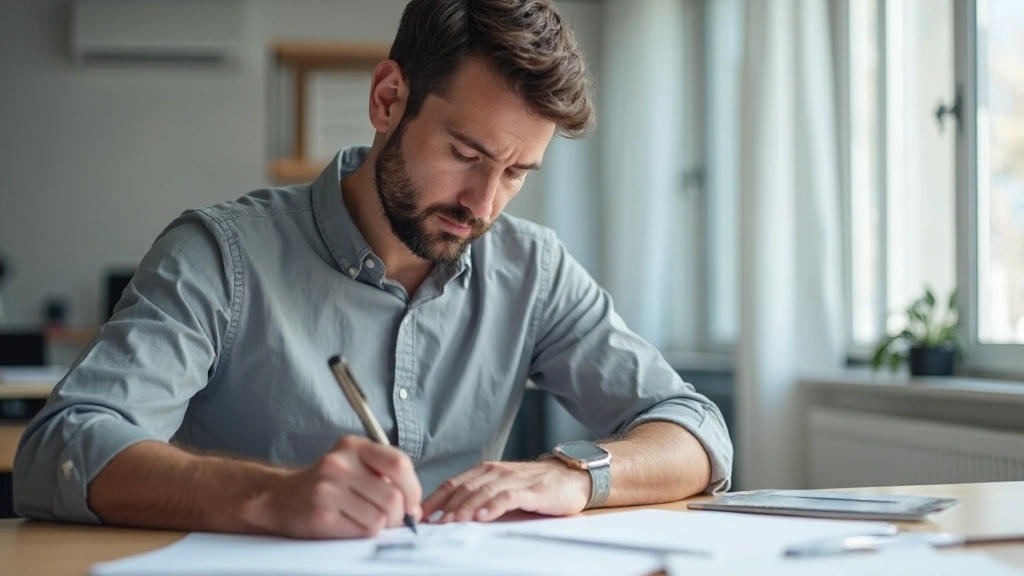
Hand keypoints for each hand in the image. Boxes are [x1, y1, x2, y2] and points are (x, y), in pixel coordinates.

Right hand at [241, 436, 421, 538]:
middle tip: (389, 520)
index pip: (399, 463)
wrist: (279, 498)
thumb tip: (414, 508)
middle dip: (397, 515)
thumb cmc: (326, 484)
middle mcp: (339, 464)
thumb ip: (385, 477)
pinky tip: (350, 526)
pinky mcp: (320, 515)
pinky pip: (362, 531)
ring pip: (379, 518)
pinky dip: (363, 533)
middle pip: (393, 497)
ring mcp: (327, 489)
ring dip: (379, 526)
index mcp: (353, 447)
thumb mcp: (354, 465)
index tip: (411, 503)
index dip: (413, 489)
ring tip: (365, 520)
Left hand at [422, 460, 589, 522]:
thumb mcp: (504, 489)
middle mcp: (497, 472)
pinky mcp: (532, 490)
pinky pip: (509, 497)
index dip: (434, 499)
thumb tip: (450, 517)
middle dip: (445, 507)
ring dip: (464, 508)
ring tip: (451, 522)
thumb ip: (481, 498)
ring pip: (482, 491)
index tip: (418, 515)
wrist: (573, 477)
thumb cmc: (536, 486)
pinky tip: (483, 517)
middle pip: (464, 488)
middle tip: (431, 524)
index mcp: (486, 471)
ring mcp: (514, 480)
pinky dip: (493, 506)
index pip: (453, 484)